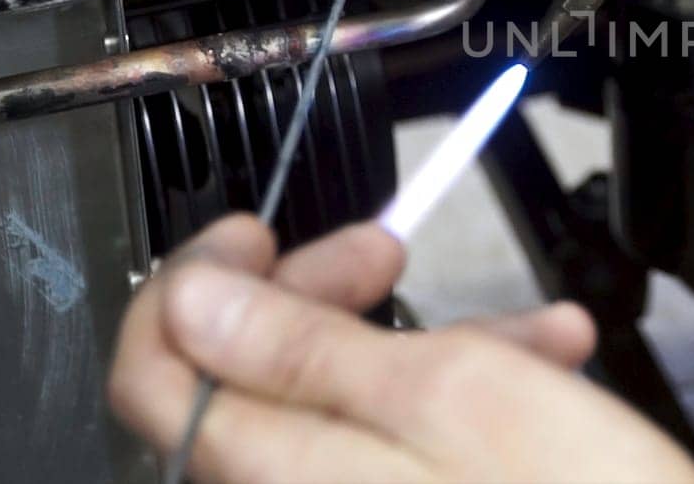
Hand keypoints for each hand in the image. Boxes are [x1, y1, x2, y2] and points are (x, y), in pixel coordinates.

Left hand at [109, 215, 693, 483]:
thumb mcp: (451, 393)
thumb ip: (306, 347)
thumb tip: (194, 300)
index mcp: (277, 471)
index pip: (152, 370)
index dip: (190, 284)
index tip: (250, 232)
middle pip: (247, 379)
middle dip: (321, 296)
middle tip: (384, 248)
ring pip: (340, 408)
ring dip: (421, 344)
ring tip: (525, 320)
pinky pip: (393, 451)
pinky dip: (456, 400)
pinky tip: (541, 373)